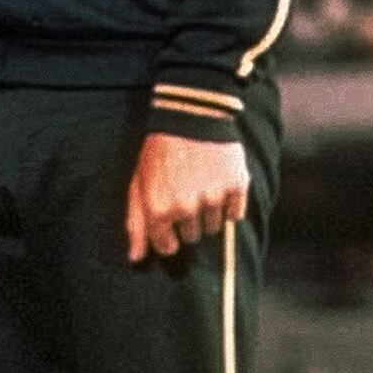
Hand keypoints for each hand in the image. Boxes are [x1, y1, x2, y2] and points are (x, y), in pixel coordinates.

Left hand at [126, 132, 249, 260]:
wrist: (191, 112)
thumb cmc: (160, 150)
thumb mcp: (139, 183)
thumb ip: (136, 223)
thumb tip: (136, 259)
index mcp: (159, 210)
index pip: (168, 247)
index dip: (169, 235)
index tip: (171, 219)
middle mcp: (185, 208)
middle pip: (193, 236)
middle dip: (189, 220)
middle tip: (188, 193)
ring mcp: (212, 197)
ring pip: (213, 226)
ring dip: (209, 212)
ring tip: (203, 185)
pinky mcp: (235, 185)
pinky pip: (235, 214)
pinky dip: (230, 204)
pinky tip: (221, 183)